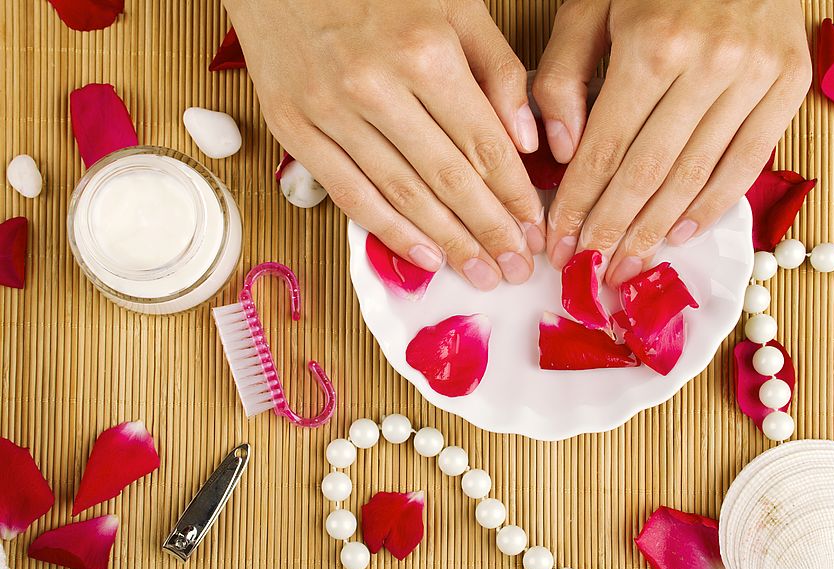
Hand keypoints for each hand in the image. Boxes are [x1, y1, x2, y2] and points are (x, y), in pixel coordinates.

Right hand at [224, 0, 545, 289]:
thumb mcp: (453, 4)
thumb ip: (496, 69)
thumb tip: (526, 139)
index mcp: (426, 51)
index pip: (483, 143)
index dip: (514, 195)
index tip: (533, 229)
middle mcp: (378, 87)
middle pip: (448, 178)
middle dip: (488, 231)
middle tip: (514, 268)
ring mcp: (332, 112)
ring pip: (402, 194)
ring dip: (447, 242)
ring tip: (479, 272)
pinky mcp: (296, 130)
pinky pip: (350, 194)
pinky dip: (389, 231)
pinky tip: (423, 257)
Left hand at [533, 0, 811, 284]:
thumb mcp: (591, 7)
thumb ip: (564, 76)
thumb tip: (562, 153)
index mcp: (651, 46)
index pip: (604, 149)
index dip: (579, 205)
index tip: (559, 245)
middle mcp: (707, 66)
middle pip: (648, 173)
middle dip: (612, 231)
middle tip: (588, 273)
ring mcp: (754, 77)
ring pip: (695, 175)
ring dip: (656, 230)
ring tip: (627, 267)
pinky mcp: (787, 84)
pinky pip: (747, 161)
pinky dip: (713, 204)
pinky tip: (679, 234)